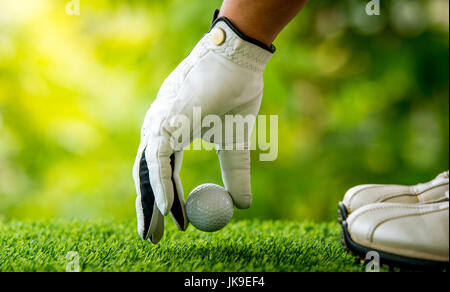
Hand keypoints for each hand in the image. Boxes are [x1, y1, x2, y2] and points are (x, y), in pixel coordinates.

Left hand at [133, 14, 273, 242]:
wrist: (239, 61)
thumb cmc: (235, 93)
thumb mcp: (235, 144)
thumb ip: (235, 173)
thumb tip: (243, 204)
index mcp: (171, 132)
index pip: (162, 173)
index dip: (168, 200)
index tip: (175, 224)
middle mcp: (158, 129)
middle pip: (147, 177)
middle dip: (149, 209)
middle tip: (152, 238)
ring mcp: (159, 124)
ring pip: (148, 173)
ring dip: (151, 206)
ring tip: (153, 235)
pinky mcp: (166, 121)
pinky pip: (159, 161)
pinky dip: (164, 187)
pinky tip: (168, 210)